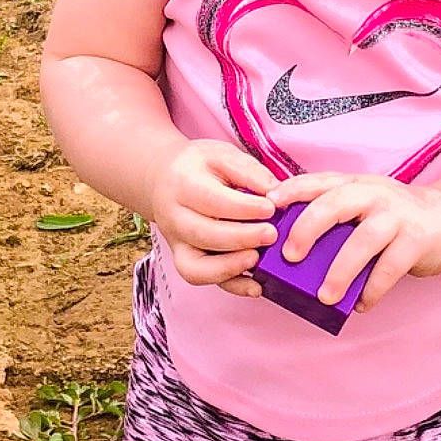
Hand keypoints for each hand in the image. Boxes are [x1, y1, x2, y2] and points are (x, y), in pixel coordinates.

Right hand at [150, 140, 278, 293]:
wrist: (162, 180)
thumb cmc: (198, 167)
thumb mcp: (222, 155)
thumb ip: (249, 171)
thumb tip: (277, 193)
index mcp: (183, 185)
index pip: (212, 200)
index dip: (243, 208)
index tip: (271, 208)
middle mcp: (174, 218)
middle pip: (204, 235)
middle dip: (241, 238)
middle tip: (271, 235)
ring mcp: (177, 243)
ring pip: (197, 266)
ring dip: (230, 267)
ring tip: (258, 259)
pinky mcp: (185, 260)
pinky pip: (203, 280)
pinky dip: (230, 285)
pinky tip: (255, 286)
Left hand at [267, 173, 440, 310]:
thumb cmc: (392, 218)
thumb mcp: (362, 206)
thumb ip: (331, 218)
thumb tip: (284, 248)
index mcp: (353, 184)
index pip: (316, 181)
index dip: (290, 191)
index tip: (267, 205)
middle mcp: (373, 194)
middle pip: (334, 204)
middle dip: (307, 229)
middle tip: (289, 256)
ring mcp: (397, 216)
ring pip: (364, 240)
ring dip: (341, 271)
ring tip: (324, 296)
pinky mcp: (417, 240)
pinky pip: (390, 268)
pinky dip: (372, 290)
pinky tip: (360, 304)